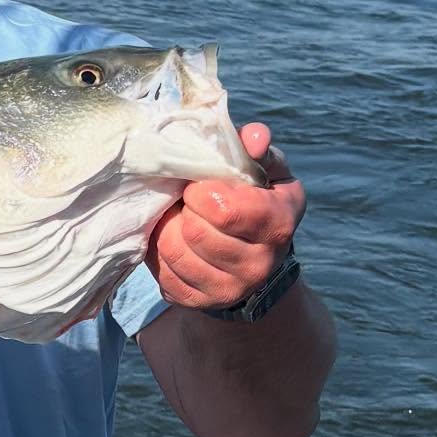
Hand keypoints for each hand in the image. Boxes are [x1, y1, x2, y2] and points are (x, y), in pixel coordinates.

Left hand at [148, 123, 304, 310]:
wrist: (254, 258)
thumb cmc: (255, 201)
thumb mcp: (264, 172)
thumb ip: (255, 150)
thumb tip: (255, 135)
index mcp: (277, 225)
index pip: (223, 210)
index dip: (202, 192)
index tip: (200, 186)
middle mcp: (259, 265)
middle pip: (194, 231)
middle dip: (183, 209)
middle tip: (187, 203)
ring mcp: (229, 289)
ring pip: (173, 252)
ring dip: (167, 228)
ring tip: (178, 218)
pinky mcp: (198, 301)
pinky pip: (162, 275)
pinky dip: (158, 252)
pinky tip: (172, 239)